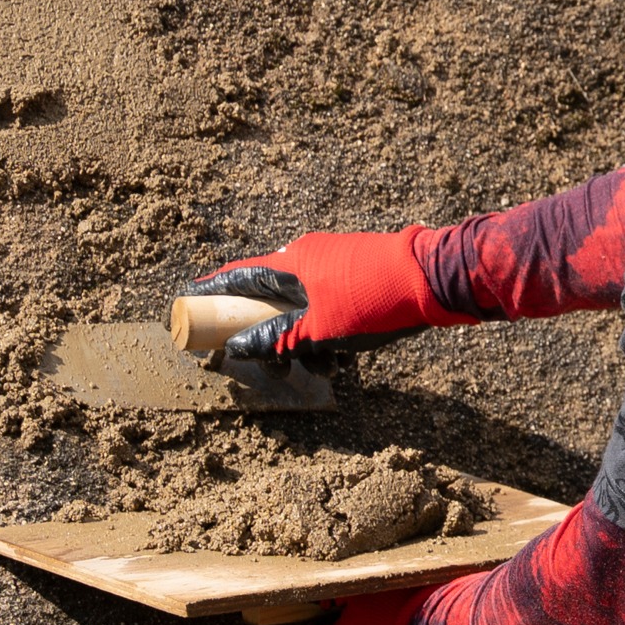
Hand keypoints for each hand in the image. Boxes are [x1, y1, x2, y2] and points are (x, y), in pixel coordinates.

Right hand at [185, 227, 447, 360]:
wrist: (435, 280)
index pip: (238, 275)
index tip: (190, 300)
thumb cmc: (372, 301)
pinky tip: (346, 358)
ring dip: (309, 342)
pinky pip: (332, 306)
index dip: (213, 291)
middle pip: (274, 298)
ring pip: (306, 308)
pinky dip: (332, 332)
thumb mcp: (318, 331)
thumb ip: (276, 340)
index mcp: (292, 262)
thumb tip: (238, 348)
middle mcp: (310, 256)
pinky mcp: (360, 274)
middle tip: (278, 367)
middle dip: (274, 337)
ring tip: (326, 368)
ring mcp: (337, 263)